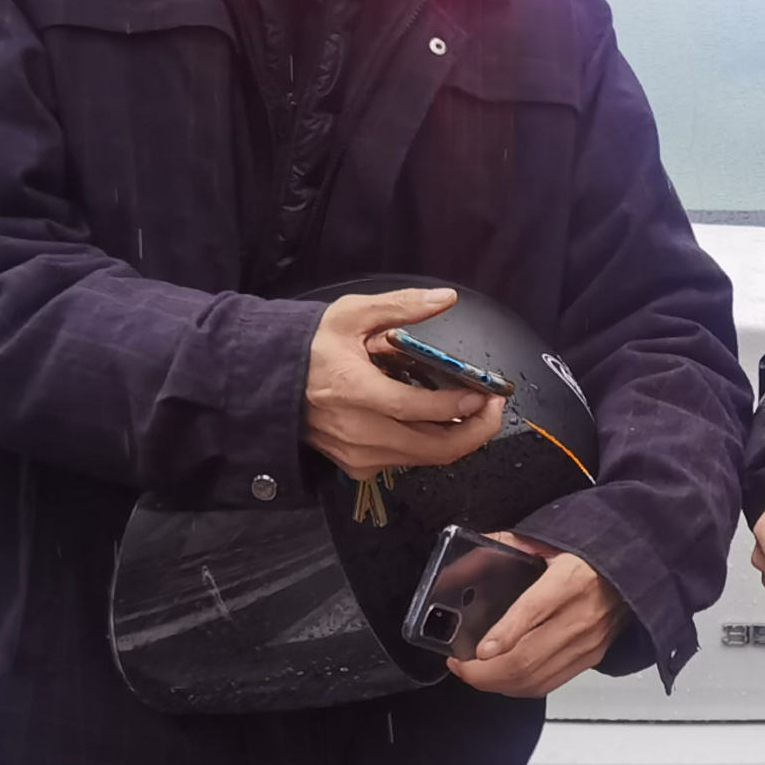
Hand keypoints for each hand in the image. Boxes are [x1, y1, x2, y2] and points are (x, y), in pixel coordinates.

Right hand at [304, 287, 506, 478]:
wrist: (270, 381)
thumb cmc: (312, 345)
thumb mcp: (352, 314)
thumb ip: (401, 306)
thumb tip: (446, 298)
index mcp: (354, 391)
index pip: (416, 410)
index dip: (456, 406)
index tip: (484, 394)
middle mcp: (359, 432)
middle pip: (432, 448)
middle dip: (475, 432)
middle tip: (494, 408)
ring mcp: (358, 454)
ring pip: (425, 459)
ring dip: (458, 439)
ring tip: (474, 411)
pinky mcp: (357, 466)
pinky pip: (406, 461)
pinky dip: (430, 445)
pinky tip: (436, 422)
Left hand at [447, 542, 621, 697]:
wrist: (635, 568)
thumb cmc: (590, 555)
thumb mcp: (551, 540)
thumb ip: (509, 546)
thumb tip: (468, 556)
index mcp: (569, 578)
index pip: (533, 611)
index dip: (504, 635)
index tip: (479, 650)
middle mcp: (581, 615)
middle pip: (527, 658)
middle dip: (484, 672)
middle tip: (460, 666)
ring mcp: (587, 642)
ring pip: (535, 678)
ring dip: (497, 684)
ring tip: (474, 674)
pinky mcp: (590, 657)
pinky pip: (548, 683)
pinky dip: (519, 688)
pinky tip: (502, 679)